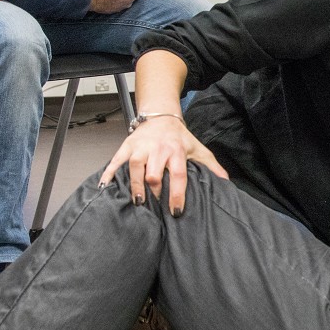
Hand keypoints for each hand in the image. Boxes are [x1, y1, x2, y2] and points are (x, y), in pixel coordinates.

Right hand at [98, 115, 227, 214]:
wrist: (161, 117)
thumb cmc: (180, 138)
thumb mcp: (198, 149)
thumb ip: (211, 166)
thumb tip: (225, 182)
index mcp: (176, 151)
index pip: (178, 175)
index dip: (177, 194)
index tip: (175, 211)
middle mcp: (158, 149)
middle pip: (154, 173)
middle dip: (155, 191)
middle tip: (155, 206)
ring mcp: (141, 147)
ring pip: (136, 168)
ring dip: (136, 186)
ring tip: (138, 202)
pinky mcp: (127, 146)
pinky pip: (116, 161)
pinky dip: (109, 173)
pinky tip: (104, 187)